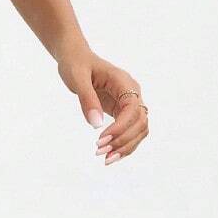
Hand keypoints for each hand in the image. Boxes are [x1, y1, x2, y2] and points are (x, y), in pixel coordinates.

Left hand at [57, 45, 149, 165]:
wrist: (76, 59)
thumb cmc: (76, 64)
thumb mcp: (77, 78)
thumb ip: (87, 99)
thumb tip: (95, 125)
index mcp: (124, 82)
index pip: (133, 108)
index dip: (121, 126)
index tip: (101, 138)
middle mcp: (132, 93)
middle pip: (141, 122)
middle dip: (123, 140)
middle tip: (100, 152)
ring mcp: (129, 103)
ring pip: (140, 130)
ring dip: (126, 146)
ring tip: (105, 158)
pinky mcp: (122, 112)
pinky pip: (131, 131)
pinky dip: (124, 145)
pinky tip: (110, 155)